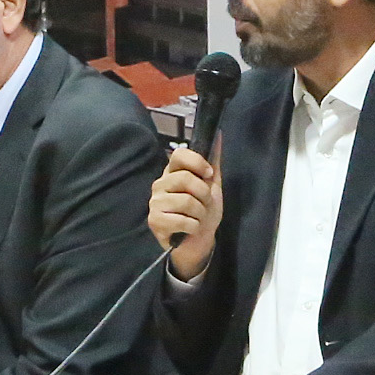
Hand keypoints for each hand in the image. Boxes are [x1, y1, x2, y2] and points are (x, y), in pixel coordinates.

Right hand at [146, 149, 224, 278]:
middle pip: (185, 178)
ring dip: (200, 213)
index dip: (197, 162)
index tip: (208, 175)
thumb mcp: (212, 185)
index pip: (179, 155)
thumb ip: (213, 161)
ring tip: (197, 218)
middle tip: (204, 204)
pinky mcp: (154, 221)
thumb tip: (219, 133)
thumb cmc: (203, 212)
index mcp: (172, 172)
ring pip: (186, 201)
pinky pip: (182, 220)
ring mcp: (155, 203)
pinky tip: (190, 228)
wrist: (199, 241)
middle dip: (203, 194)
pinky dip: (193, 226)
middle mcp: (160, 184)